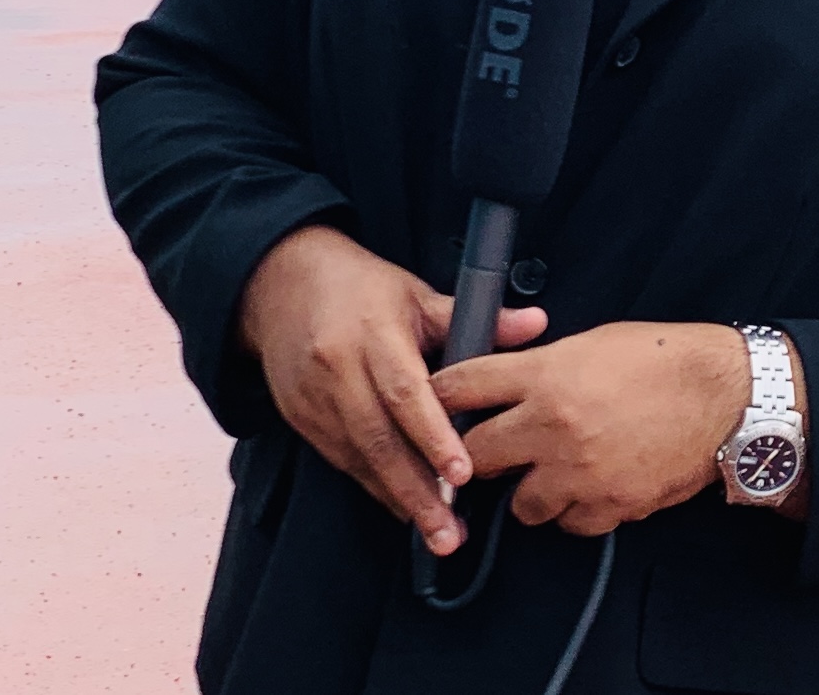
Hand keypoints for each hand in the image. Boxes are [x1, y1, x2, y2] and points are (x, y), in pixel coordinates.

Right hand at [237, 224, 546, 555]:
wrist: (284, 285)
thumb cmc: (361, 289)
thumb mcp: (417, 294)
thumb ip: (476, 317)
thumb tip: (534, 324)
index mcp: (373, 333)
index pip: (405, 392)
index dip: (434, 436)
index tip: (462, 472)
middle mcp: (340, 371)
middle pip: (380, 440)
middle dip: (418, 491)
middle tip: (451, 531)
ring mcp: (317, 400)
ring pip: (361, 460)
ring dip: (399, 499)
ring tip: (436, 533)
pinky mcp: (303, 421)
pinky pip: (344, 463)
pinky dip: (376, 488)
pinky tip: (404, 508)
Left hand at [433, 322, 769, 536]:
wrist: (722, 396)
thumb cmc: (663, 360)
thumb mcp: (593, 342)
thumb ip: (543, 364)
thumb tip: (506, 382)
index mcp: (546, 375)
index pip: (464, 385)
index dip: (440, 394)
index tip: (431, 403)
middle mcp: (552, 426)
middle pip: (475, 456)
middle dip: (472, 456)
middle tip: (487, 450)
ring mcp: (578, 473)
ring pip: (520, 504)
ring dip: (529, 489)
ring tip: (551, 469)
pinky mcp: (606, 507)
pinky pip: (567, 524)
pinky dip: (573, 510)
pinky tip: (588, 485)